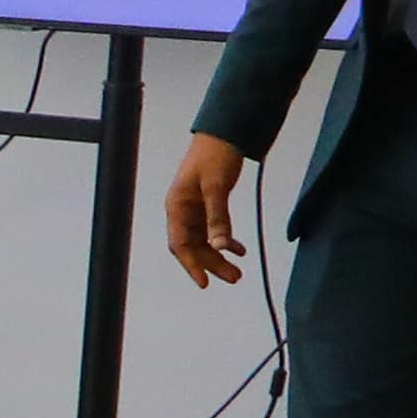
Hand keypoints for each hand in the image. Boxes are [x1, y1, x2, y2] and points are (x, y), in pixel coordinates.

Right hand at [162, 135, 253, 288]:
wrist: (224, 134)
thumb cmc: (214, 156)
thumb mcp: (216, 187)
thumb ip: (218, 218)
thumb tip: (220, 247)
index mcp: (177, 207)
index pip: (180, 244)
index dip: (191, 265)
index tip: (204, 283)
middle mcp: (183, 211)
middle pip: (194, 247)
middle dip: (212, 264)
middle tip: (234, 277)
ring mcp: (195, 209)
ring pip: (205, 241)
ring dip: (220, 256)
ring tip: (238, 270)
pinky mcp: (208, 205)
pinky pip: (214, 230)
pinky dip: (226, 241)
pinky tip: (239, 249)